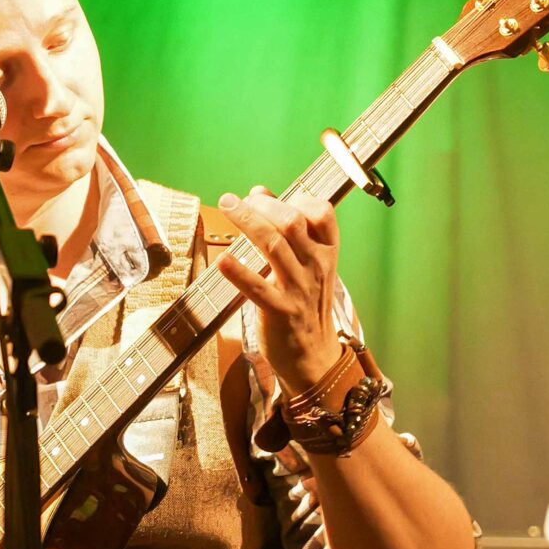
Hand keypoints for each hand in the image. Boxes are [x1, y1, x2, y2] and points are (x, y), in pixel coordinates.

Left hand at [216, 187, 344, 395]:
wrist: (314, 356)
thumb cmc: (306, 305)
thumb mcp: (308, 266)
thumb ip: (289, 230)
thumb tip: (260, 193)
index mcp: (326, 253)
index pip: (322, 213)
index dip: (295, 197)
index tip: (265, 196)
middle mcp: (315, 267)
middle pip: (292, 223)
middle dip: (263, 206)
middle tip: (235, 201)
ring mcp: (298, 289)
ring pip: (274, 246)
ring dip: (248, 222)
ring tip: (227, 207)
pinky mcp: (280, 312)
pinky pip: (258, 289)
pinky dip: (239, 273)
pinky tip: (222, 260)